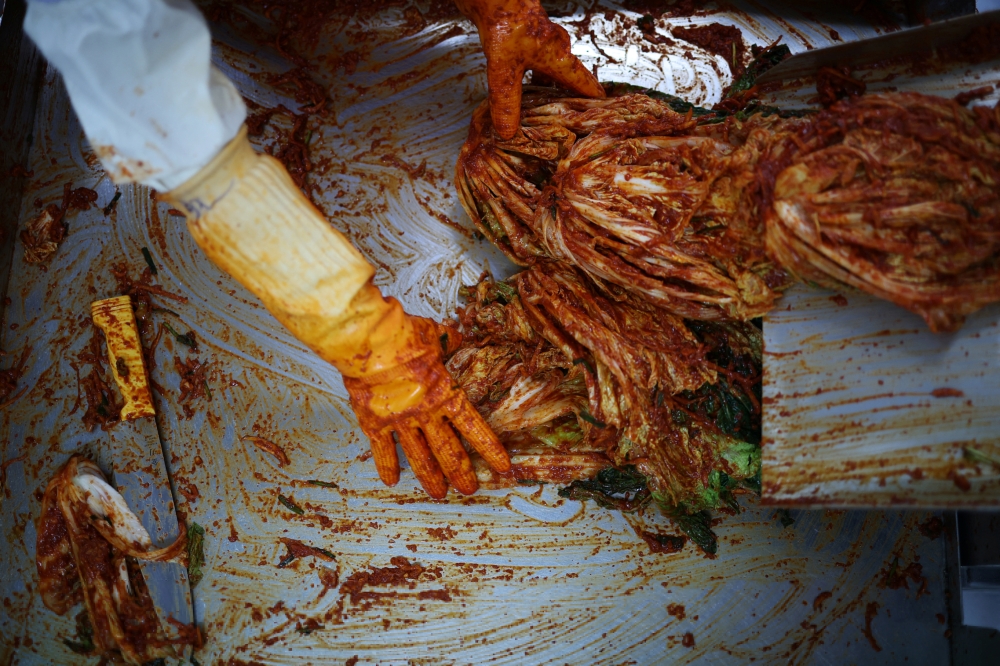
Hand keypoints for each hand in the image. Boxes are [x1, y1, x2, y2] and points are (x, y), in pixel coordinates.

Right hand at [342, 317, 510, 497]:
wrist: (369, 342)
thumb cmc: (404, 335)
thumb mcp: (435, 336)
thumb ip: (449, 342)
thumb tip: (458, 337)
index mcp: (445, 394)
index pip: (474, 427)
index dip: (489, 449)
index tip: (502, 466)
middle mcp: (425, 414)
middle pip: (448, 451)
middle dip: (461, 473)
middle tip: (469, 489)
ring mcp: (400, 422)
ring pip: (420, 458)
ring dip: (430, 478)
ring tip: (439, 493)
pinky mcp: (374, 423)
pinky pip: (383, 450)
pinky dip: (387, 466)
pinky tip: (392, 481)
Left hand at [455, 0, 604, 138]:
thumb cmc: (506, 24)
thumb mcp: (505, 71)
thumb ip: (507, 101)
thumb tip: (508, 132)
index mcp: (558, 57)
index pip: (584, 82)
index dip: (593, 99)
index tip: (604, 111)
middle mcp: (555, 45)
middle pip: (568, 74)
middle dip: (567, 95)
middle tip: (569, 114)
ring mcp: (542, 36)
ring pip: (550, 65)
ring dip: (547, 83)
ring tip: (542, 103)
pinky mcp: (526, 29)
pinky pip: (534, 56)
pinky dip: (531, 71)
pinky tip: (520, 78)